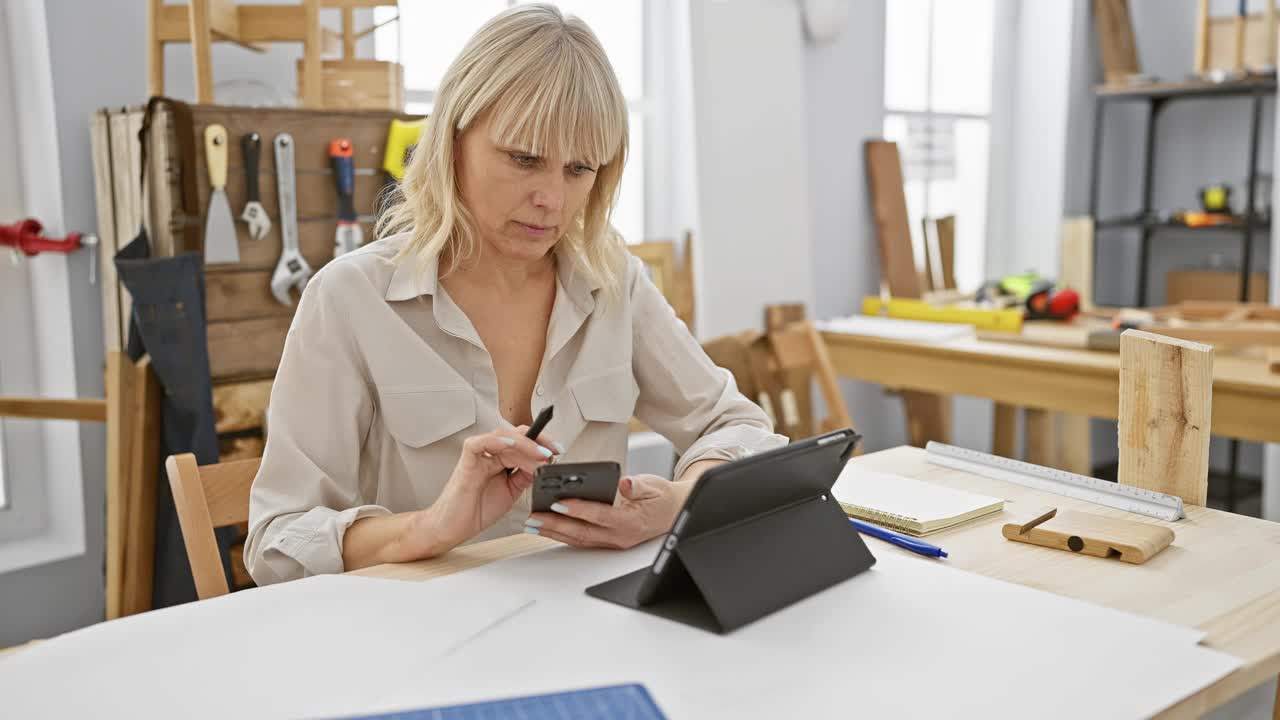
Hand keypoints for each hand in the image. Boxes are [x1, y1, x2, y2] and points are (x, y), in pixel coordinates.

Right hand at [404, 426, 560, 556]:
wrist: (451, 528)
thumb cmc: (475, 511)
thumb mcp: (511, 492)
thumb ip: (525, 476)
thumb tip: (545, 464)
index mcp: (501, 460)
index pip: (524, 443)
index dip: (542, 444)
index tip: (560, 450)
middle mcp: (490, 454)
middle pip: (517, 436)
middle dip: (539, 442)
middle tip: (555, 451)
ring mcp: (478, 455)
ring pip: (504, 436)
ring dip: (526, 444)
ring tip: (542, 453)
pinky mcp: (466, 460)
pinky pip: (481, 442)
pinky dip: (497, 439)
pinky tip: (513, 443)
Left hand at [525, 474, 691, 549]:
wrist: (672, 513)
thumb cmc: (661, 498)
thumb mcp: (654, 486)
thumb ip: (638, 486)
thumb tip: (626, 484)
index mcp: (631, 522)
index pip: (600, 515)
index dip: (579, 509)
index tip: (559, 502)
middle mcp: (619, 536)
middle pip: (582, 531)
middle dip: (556, 525)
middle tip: (534, 518)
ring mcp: (612, 542)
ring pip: (578, 538)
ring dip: (554, 532)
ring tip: (533, 524)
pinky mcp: (606, 541)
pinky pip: (581, 539)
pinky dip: (562, 534)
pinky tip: (547, 528)